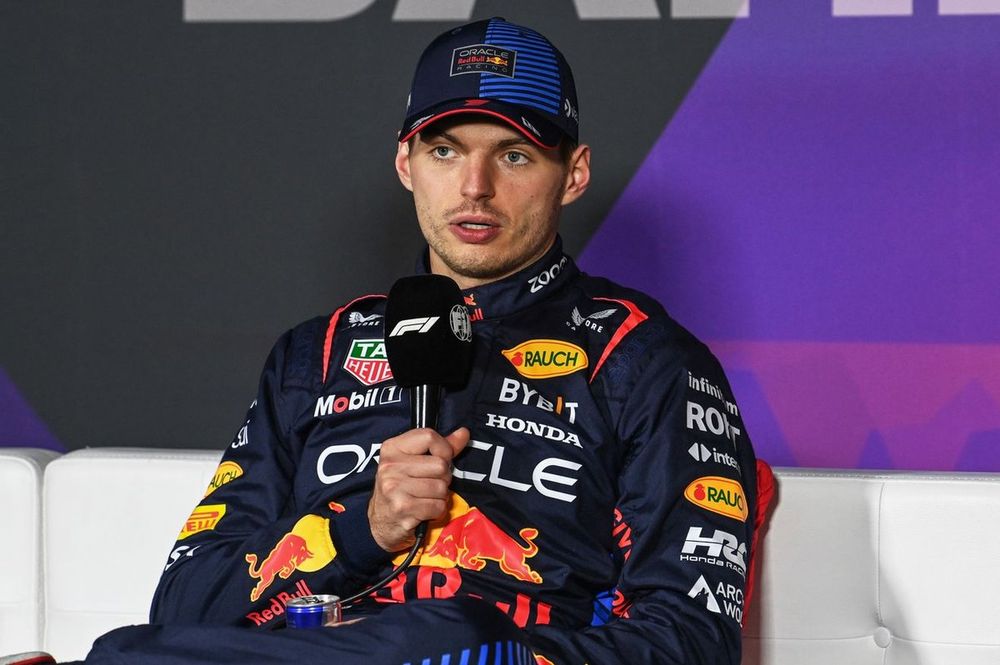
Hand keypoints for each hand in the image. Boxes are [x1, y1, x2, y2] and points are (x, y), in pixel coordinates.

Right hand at [368, 427, 469, 551]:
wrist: (380, 522)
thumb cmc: (400, 488)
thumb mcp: (413, 462)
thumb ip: (439, 447)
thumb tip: (463, 433)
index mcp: (392, 449)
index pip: (429, 436)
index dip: (444, 449)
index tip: (441, 459)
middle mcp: (390, 466)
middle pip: (440, 464)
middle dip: (443, 477)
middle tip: (430, 484)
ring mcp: (394, 487)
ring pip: (441, 487)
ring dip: (440, 496)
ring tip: (426, 498)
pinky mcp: (403, 508)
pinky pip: (438, 506)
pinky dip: (437, 511)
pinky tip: (424, 510)